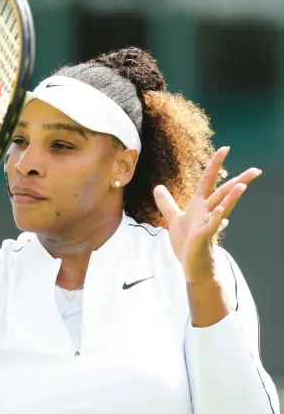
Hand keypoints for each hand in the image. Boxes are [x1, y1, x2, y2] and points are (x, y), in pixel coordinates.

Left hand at [153, 146, 261, 283]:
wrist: (192, 266)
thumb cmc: (187, 243)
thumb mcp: (174, 219)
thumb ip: (167, 203)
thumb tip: (157, 187)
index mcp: (199, 206)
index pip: (208, 181)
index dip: (215, 165)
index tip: (225, 148)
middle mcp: (206, 213)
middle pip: (223, 193)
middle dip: (239, 181)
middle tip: (256, 170)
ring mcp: (207, 225)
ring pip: (222, 208)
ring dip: (232, 197)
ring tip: (243, 186)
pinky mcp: (203, 239)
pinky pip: (212, 226)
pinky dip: (217, 218)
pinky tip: (223, 211)